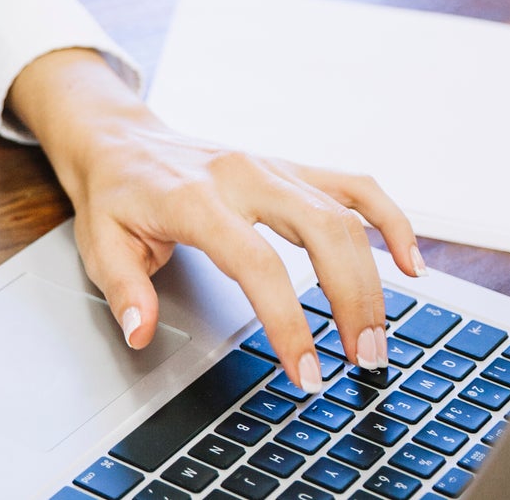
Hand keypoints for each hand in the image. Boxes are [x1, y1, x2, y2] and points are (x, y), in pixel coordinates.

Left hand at [6, 48, 424, 395]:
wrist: (118, 139)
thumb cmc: (114, 194)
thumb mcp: (99, 244)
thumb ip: (125, 291)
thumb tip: (142, 333)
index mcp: (195, 198)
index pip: (258, 263)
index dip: (288, 321)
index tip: (305, 371)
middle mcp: (242, 175)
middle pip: (324, 232)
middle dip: (354, 300)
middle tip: (363, 359)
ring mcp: (272, 167)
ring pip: (346, 212)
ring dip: (374, 277)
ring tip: (379, 336)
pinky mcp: (289, 168)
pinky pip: (354, 186)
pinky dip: (390, 220)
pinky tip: (410, 262)